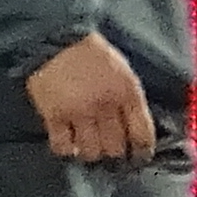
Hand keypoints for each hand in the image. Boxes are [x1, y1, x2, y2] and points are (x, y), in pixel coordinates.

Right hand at [25, 29, 157, 166]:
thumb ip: (131, 100)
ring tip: (89, 148)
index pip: (142, 134)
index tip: (139, 156)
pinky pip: (63, 146)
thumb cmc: (93, 55)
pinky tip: (70, 144)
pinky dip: (67, 150)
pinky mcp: (53, 116)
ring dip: (92, 153)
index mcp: (127, 93)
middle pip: (115, 148)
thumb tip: (137, 128)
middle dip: (115, 154)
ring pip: (91, 152)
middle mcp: (105, 106)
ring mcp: (78, 113)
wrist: (56, 41)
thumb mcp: (124, 73)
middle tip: (110, 151)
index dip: (142, 151)